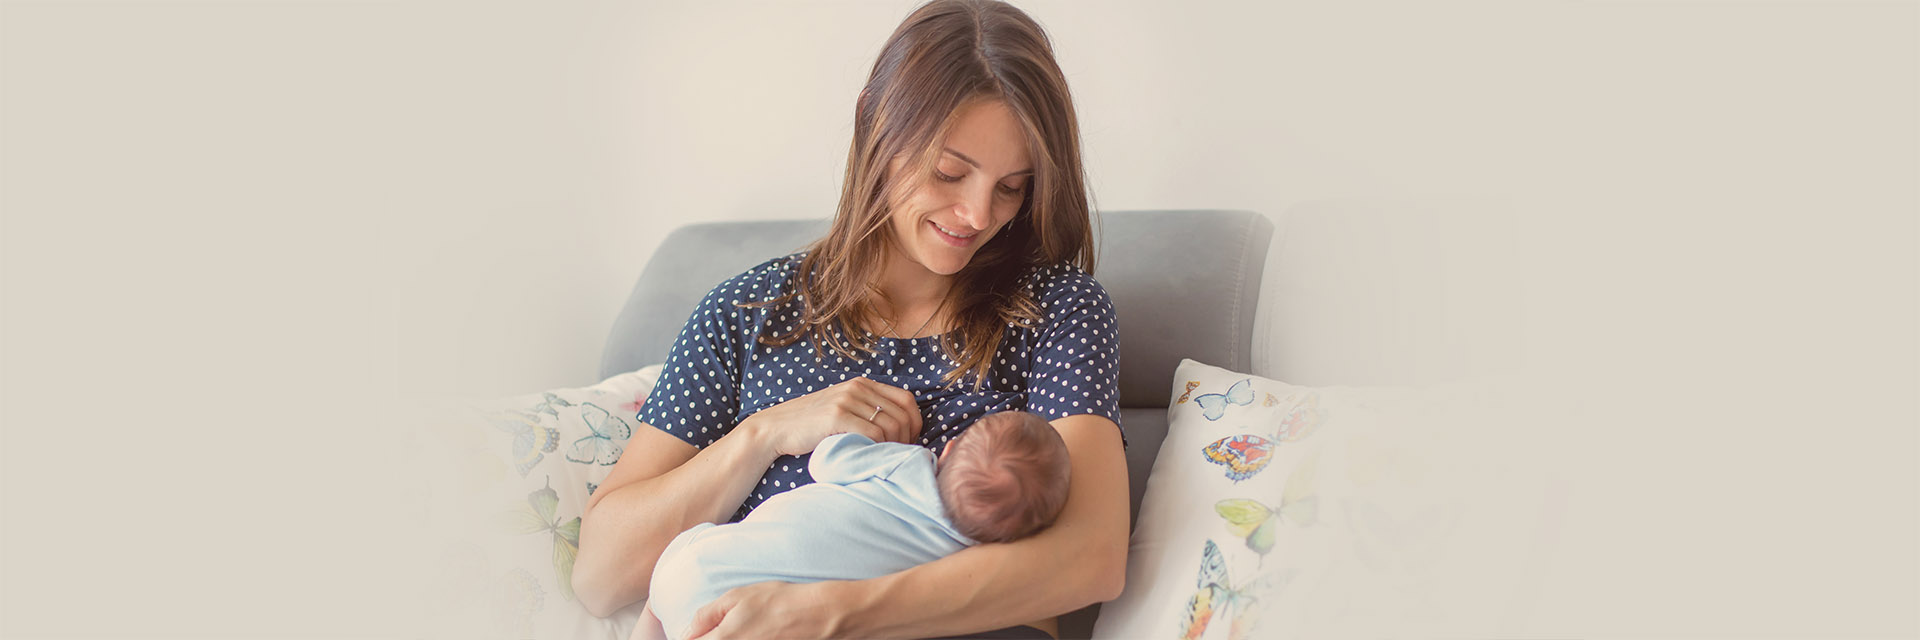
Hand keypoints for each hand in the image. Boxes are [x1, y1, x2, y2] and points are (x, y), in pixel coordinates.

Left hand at [682, 581, 846, 639]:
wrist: (816, 615)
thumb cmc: (777, 602)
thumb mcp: (736, 597)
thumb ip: (706, 616)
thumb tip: (686, 632)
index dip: (691, 639)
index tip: (696, 634)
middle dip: (708, 639)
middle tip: (721, 630)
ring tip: (746, 630)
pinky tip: (757, 635)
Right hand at [739, 376, 922, 456]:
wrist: (776, 429)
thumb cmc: (811, 426)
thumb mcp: (843, 409)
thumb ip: (867, 411)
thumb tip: (901, 430)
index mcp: (862, 384)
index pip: (907, 400)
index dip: (915, 424)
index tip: (908, 442)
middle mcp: (857, 388)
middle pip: (903, 414)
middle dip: (907, 439)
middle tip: (897, 456)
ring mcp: (846, 400)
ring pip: (891, 426)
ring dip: (894, 447)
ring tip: (884, 459)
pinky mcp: (836, 416)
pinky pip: (873, 434)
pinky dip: (878, 449)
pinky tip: (870, 457)